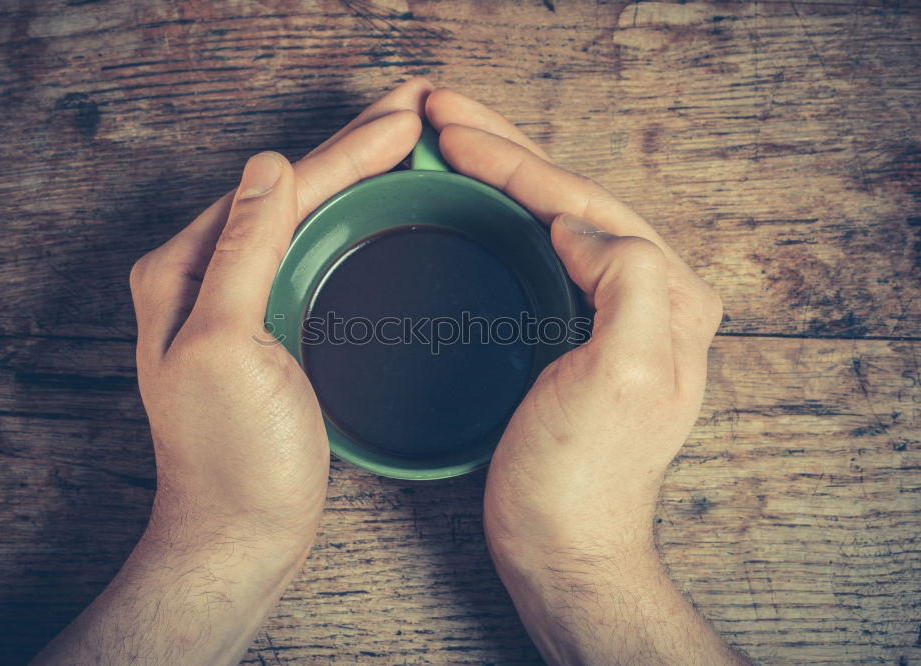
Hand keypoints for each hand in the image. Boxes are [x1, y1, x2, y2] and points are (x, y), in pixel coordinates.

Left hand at [129, 78, 429, 554]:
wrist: (240, 533)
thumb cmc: (231, 457)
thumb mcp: (225, 344)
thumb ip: (242, 252)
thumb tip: (270, 166)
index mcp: (184, 269)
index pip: (276, 189)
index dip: (344, 151)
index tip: (404, 121)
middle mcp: (206, 275)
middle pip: (291, 194)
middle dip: (354, 151)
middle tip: (414, 113)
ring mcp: (239, 301)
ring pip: (306, 219)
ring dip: (356, 179)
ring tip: (404, 146)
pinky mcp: (272, 328)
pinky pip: (314, 256)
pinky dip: (351, 225)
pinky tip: (377, 212)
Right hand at [426, 89, 747, 665]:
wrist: (560, 546)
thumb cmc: (583, 479)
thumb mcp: (625, 379)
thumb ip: (630, 283)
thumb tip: (577, 227)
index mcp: (669, 301)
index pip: (586, 204)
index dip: (516, 161)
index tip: (453, 130)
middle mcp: (650, 300)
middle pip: (570, 199)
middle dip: (504, 150)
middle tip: (443, 114)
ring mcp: (610, 317)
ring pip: (552, 218)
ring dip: (500, 172)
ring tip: (451, 139)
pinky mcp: (573, 335)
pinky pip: (537, 253)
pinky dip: (500, 217)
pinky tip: (472, 202)